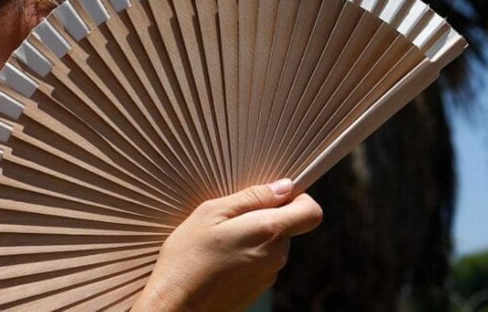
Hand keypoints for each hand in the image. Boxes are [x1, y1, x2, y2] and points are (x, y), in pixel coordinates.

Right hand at [133, 179, 322, 311]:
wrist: (175, 305)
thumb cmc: (187, 257)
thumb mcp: (212, 212)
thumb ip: (253, 196)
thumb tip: (284, 187)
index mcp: (269, 231)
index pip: (312, 212)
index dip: (299, 199)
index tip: (275, 196)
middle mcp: (276, 256)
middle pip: (289, 227)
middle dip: (267, 218)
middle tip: (232, 220)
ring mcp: (268, 276)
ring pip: (273, 245)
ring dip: (255, 238)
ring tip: (221, 242)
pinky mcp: (258, 290)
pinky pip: (262, 263)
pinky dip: (247, 257)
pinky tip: (221, 260)